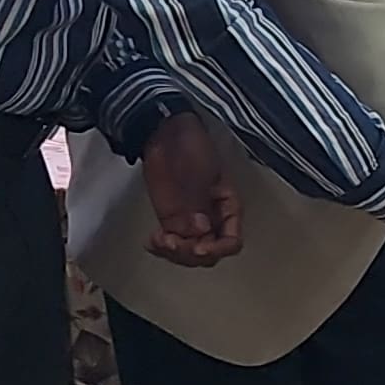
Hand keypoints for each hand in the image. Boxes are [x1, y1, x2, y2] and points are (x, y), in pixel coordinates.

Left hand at [142, 111, 241, 265]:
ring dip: (174, 253)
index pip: (231, 241)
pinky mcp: (173, 220)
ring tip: (159, 240)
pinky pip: (173, 244)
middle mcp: (213, 218)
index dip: (215, 249)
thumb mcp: (197, 173)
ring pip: (190, 253)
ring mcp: (192, 220)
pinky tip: (152, 242)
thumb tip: (200, 230)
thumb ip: (198, 203)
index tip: (197, 246)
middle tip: (172, 241)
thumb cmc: (188, 145)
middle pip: (209, 253)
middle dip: (190, 252)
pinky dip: (162, 248)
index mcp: (228, 206)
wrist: (162, 130)